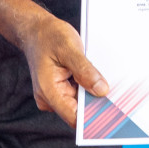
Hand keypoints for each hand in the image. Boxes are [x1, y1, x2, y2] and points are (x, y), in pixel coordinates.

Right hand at [14, 12, 108, 128]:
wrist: (36, 30)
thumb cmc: (49, 36)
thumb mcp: (69, 49)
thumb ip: (85, 71)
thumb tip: (101, 90)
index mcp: (48, 91)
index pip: (74, 116)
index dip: (92, 117)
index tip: (111, 111)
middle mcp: (49, 98)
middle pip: (79, 111)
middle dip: (95, 102)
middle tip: (112, 91)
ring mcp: (55, 95)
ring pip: (81, 103)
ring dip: (92, 92)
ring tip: (99, 77)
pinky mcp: (61, 90)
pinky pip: (79, 94)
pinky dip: (88, 87)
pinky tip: (92, 75)